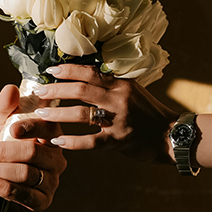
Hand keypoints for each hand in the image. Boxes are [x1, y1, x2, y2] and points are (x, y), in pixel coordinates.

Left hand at [0, 85, 66, 211]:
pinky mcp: (42, 201)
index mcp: (49, 133)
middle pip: (34, 152)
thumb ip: (2, 106)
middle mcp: (55, 157)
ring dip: (1, 170)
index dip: (31, 127)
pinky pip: (26, 195)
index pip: (48, 127)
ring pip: (28, 173)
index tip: (11, 129)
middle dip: (6, 152)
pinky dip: (6, 188)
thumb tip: (11, 89)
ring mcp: (51, 180)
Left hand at [32, 65, 176, 163]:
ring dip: (59, 113)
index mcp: (121, 84)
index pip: (90, 72)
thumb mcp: (133, 91)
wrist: (172, 135)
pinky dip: (72, 141)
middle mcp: (118, 99)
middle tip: (39, 91)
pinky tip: (57, 141)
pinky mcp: (119, 141)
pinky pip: (90, 141)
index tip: (50, 70)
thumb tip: (85, 78)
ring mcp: (118, 120)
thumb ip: (111, 86)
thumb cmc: (150, 113)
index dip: (68, 70)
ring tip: (41, 113)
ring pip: (82, 115)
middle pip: (81, 90)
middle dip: (56, 90)